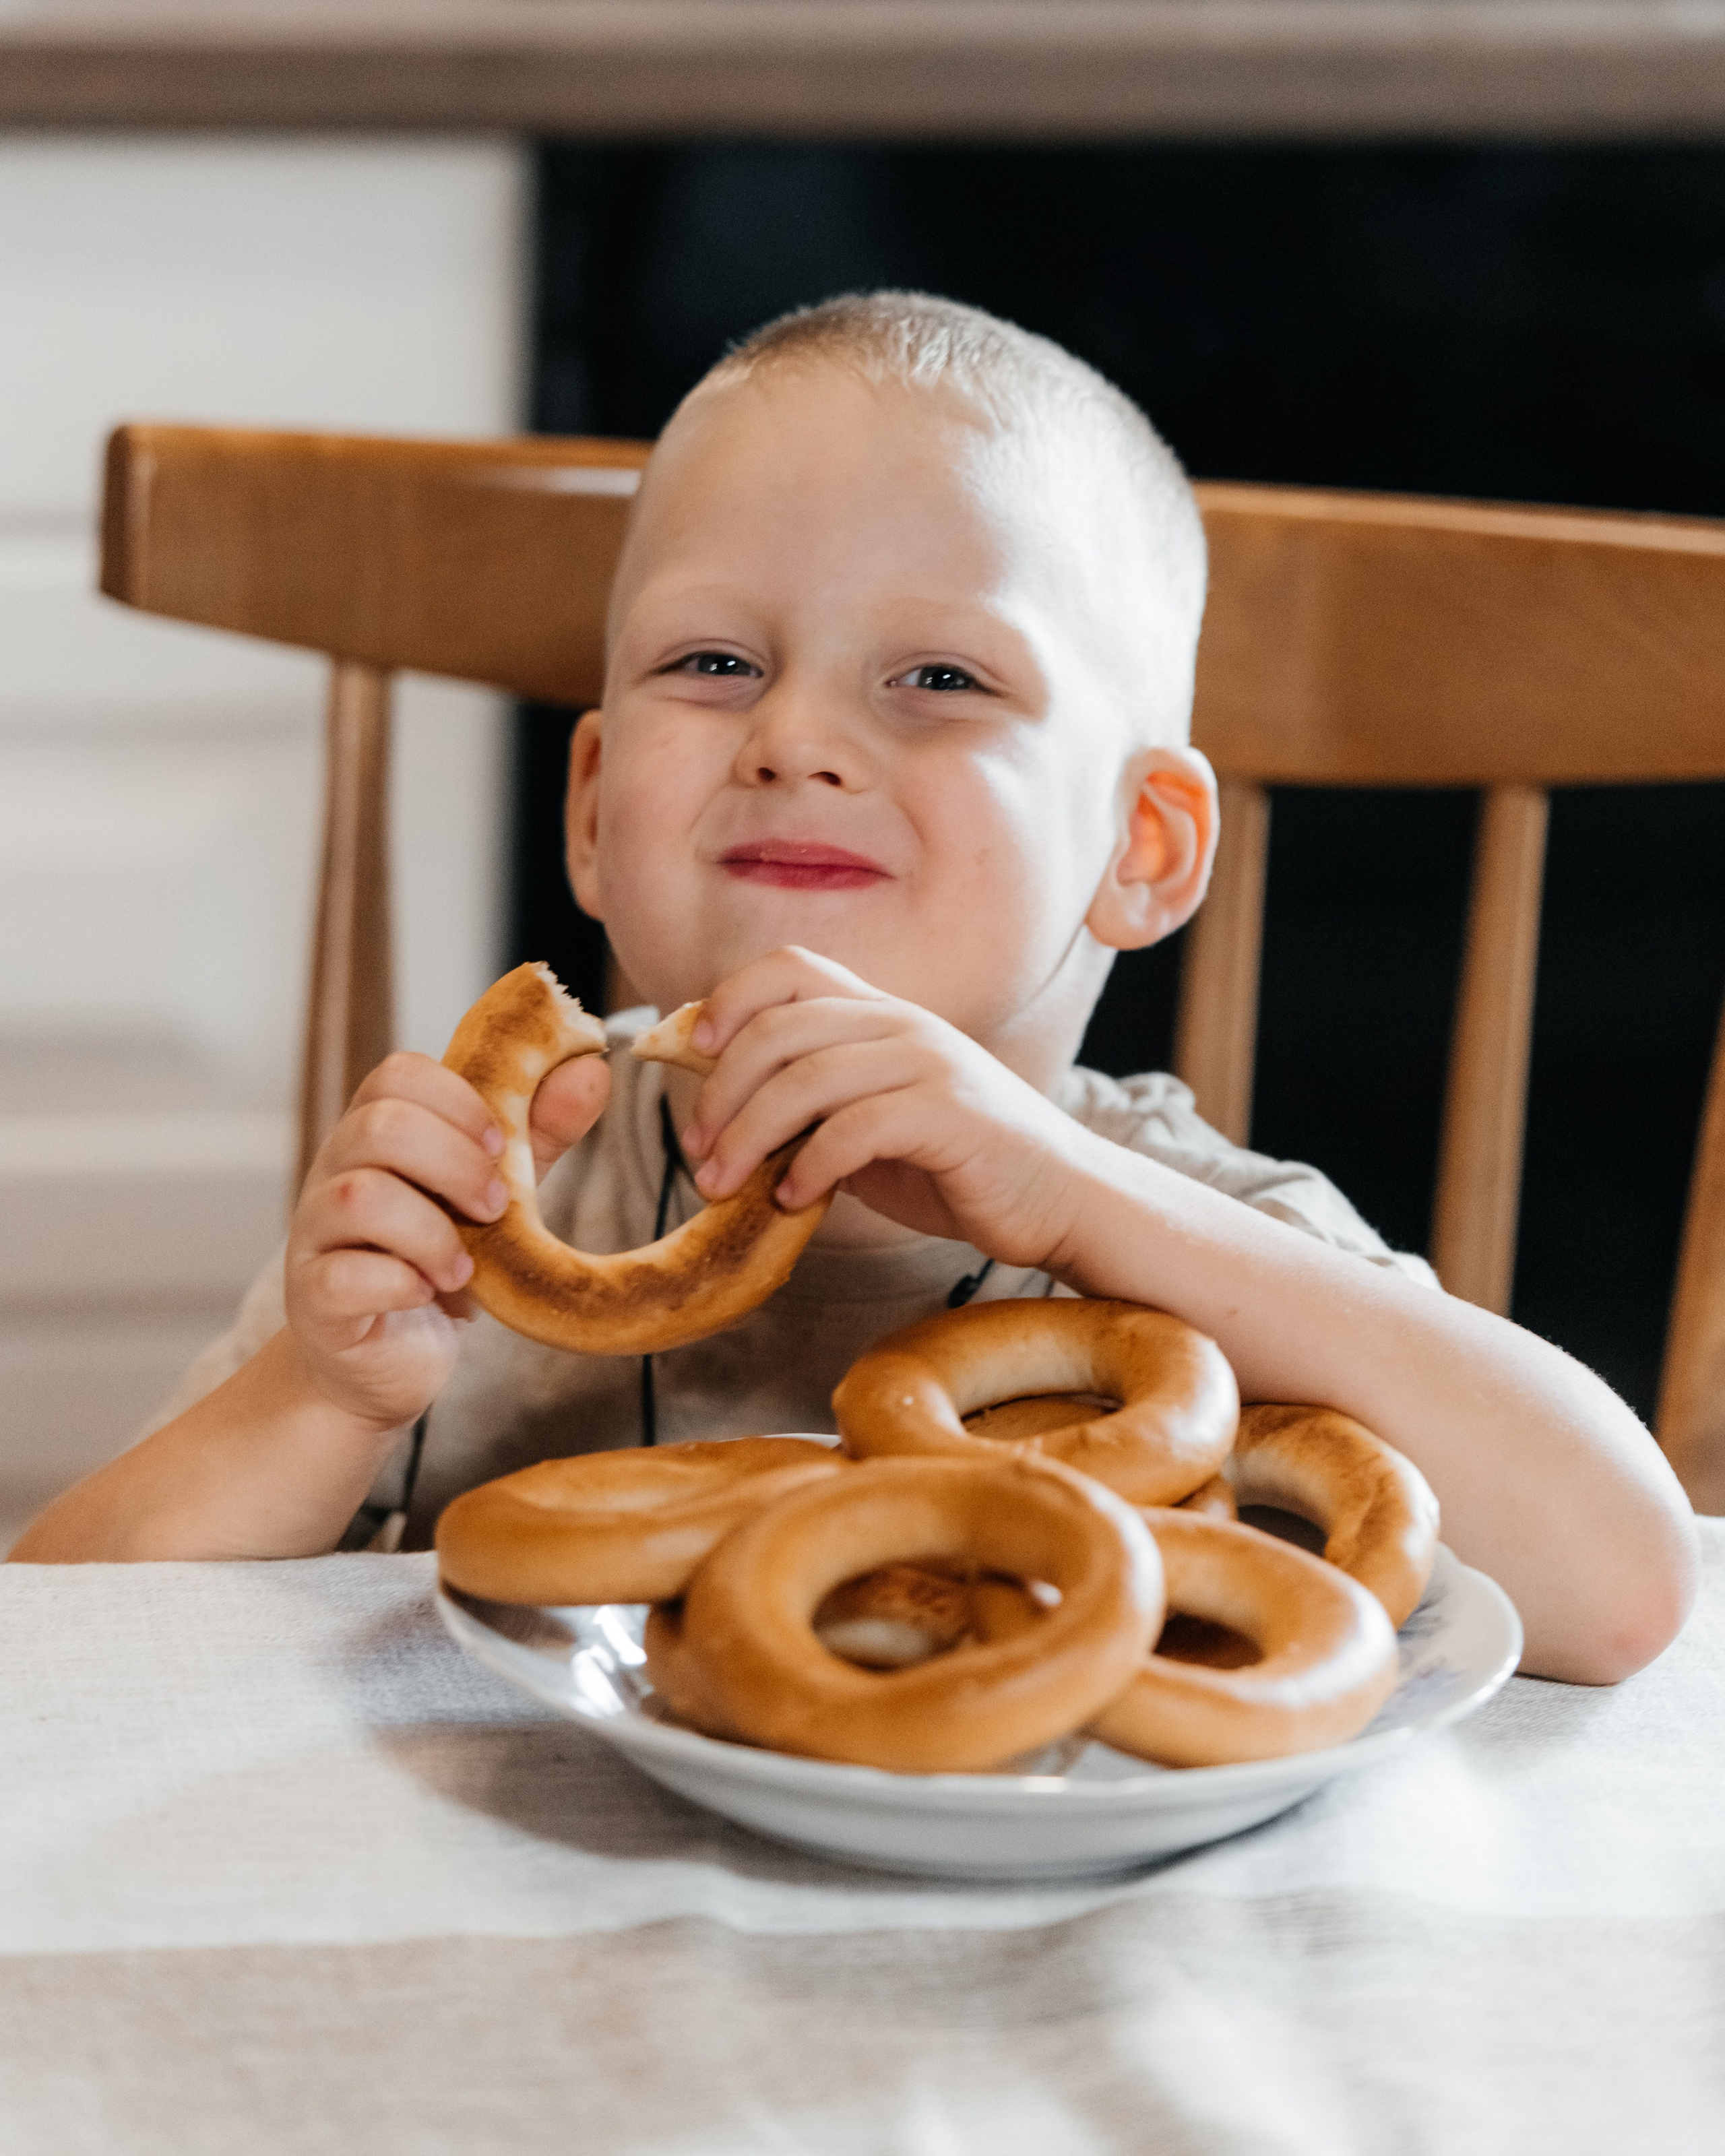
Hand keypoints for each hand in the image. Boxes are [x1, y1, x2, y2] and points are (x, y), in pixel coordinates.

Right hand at [283, 1046, 610, 1426]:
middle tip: (495, 1210)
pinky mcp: (313, 1299)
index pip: (398, 1073)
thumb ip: (534, 1136)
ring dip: (432, 1231)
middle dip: (456, 1163)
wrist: (384, 1360)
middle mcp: (335, 1173)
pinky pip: (341, 1276)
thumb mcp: (494, 1193)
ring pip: (359, 1196)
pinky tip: (427, 1296)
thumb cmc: (437, 1264)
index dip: (459, 1101)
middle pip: (379, 1126)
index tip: (501, 1145)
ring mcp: (314, 1235)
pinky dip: (399, 1284)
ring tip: (465, 1269)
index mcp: (375, 1134)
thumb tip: (592, 1071)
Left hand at [680, 947, 1089, 1267]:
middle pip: (779, 1027)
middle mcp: (902, 1023)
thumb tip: (720, 1115)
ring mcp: (929, 1063)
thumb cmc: (956, 1166)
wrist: (1058, 1198)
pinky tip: (793, 1200)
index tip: (690, 1052)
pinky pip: (854, 1130)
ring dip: (749, 1137)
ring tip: (725, 1186)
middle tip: (698, 1152)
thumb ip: (812, 1107)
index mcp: (881, 1014)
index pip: (789, 967)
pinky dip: (809, 1166)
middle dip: (720, 1092)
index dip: (727, 999)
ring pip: (806, 1079)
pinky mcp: (950, 1114)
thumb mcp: (871, 1123)